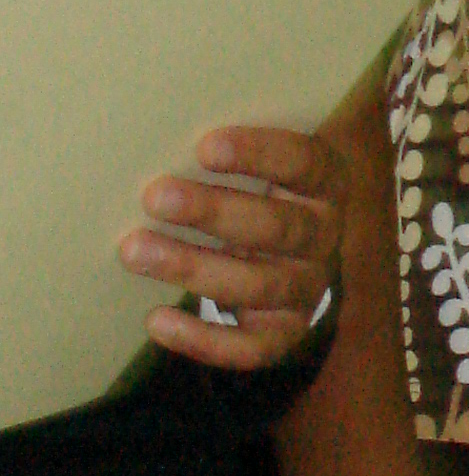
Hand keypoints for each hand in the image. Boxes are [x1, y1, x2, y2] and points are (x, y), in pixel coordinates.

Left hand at [119, 124, 340, 370]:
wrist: (295, 266)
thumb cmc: (260, 198)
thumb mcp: (265, 170)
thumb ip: (234, 156)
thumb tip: (160, 129)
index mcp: (326, 185)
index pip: (305, 164)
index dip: (260, 155)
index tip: (205, 146)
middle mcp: (324, 237)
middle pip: (279, 227)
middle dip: (215, 212)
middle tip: (155, 196)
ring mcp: (308, 289)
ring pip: (260, 285)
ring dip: (194, 267)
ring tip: (134, 250)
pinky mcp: (286, 335)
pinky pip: (252, 347)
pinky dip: (204, 339)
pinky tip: (157, 321)